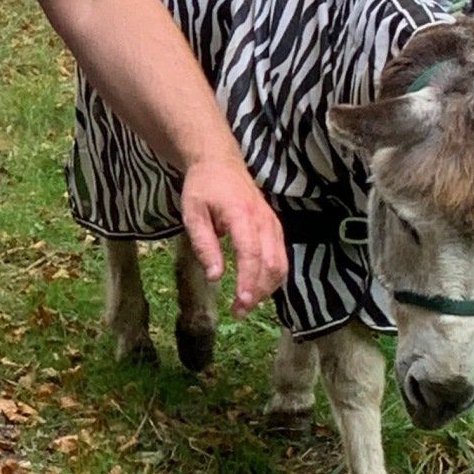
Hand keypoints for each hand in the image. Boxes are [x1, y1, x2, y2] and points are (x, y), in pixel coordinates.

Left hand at [179, 158, 285, 317]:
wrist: (220, 162)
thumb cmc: (203, 188)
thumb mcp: (192, 213)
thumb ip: (204, 245)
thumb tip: (215, 277)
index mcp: (242, 214)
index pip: (252, 253)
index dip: (249, 281)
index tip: (241, 302)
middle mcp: (264, 220)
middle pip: (272, 263)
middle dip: (258, 291)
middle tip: (238, 311)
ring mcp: (273, 224)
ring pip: (281, 263)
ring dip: (267, 288)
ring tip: (245, 305)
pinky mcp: (275, 228)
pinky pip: (280, 257)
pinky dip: (272, 277)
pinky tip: (256, 289)